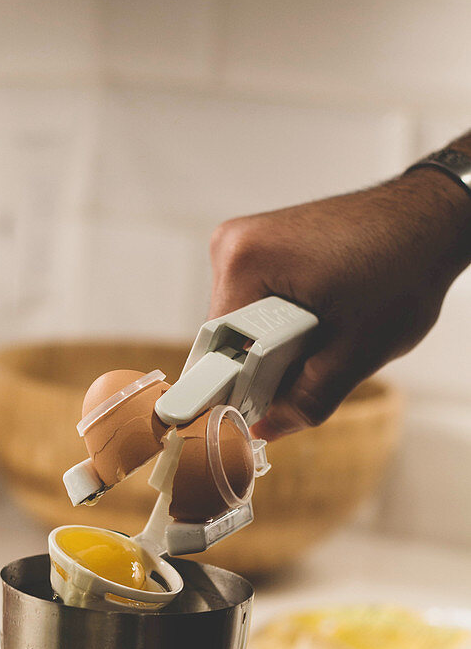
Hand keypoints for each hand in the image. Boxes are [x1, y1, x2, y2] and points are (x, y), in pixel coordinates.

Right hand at [210, 165, 470, 438]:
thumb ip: (308, 399)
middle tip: (323, 355)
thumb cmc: (404, 265)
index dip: (247, 386)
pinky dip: (285, 325)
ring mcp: (245, 243)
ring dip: (280, 346)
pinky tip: (324, 315)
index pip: (218, 352)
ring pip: (243, 327)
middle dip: (270, 364)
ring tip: (330, 329)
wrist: (429, 218)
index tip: (281, 397)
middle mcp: (232, 246)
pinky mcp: (262, 247)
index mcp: (243, 262)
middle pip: (229, 339)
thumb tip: (264, 431)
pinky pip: (256, 307)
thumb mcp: (360, 349)